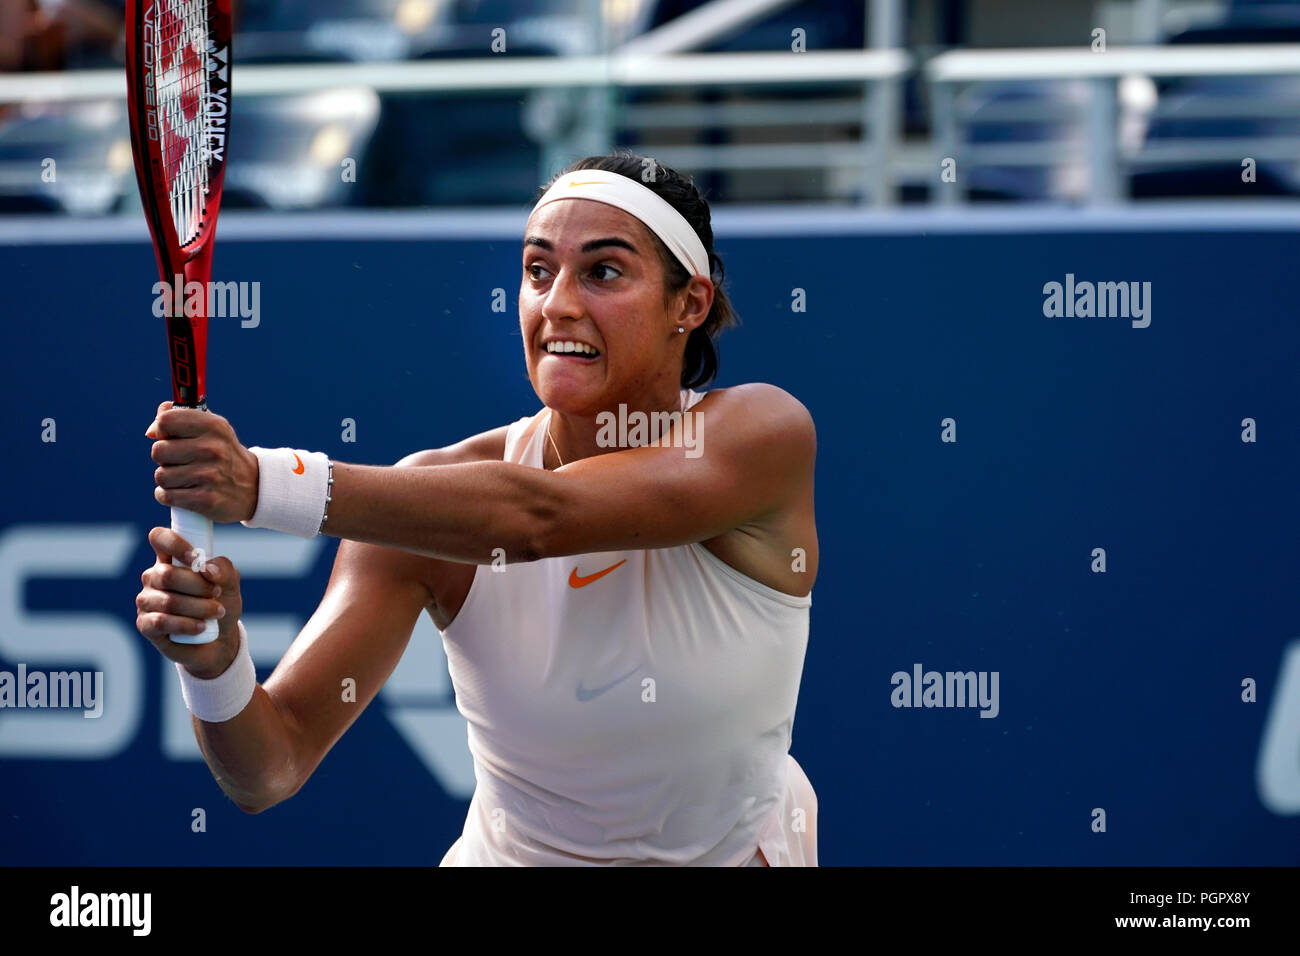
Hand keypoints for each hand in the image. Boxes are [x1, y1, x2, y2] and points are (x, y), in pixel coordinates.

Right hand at [136, 526, 244, 678]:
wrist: (220, 639)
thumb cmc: (221, 602)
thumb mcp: (230, 583)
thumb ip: (223, 569)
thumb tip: (206, 569)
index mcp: (171, 559)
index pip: (159, 538)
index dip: (175, 543)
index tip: (197, 559)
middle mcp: (154, 577)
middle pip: (167, 573)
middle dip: (198, 586)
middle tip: (216, 594)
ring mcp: (147, 600)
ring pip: (168, 600)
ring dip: (198, 608)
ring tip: (216, 612)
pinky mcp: (145, 624)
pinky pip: (161, 621)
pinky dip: (186, 624)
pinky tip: (201, 627)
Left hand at [147, 400, 258, 522]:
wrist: (254, 488)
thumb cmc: (223, 454)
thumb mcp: (212, 429)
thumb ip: (180, 418)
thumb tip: (151, 432)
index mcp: (214, 426)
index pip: (166, 420)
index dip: (162, 429)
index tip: (170, 437)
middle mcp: (212, 448)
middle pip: (158, 451)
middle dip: (164, 458)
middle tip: (181, 462)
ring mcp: (210, 475)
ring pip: (161, 476)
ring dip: (167, 479)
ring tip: (184, 479)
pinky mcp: (206, 500)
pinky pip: (167, 496)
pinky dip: (168, 496)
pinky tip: (182, 493)